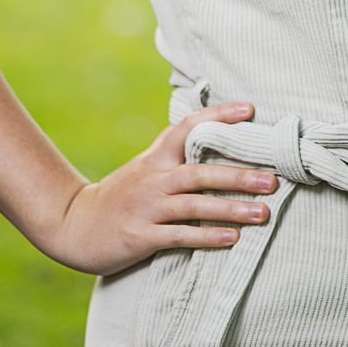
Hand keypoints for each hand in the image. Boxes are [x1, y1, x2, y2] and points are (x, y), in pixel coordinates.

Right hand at [38, 100, 279, 275]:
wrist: (74, 224)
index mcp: (156, 156)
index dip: (219, 116)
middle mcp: (154, 177)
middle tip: (273, 180)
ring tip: (263, 213)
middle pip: (201, 171)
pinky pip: (179, 236)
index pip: (190, 127)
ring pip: (195, 205)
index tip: (250, 109)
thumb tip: (220, 140)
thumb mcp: (147, 168)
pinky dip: (207, 236)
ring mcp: (147, 207)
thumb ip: (177, 156)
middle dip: (239, 175)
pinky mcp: (140, 236)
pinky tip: (232, 239)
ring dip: (231, 209)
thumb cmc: (123, 195)